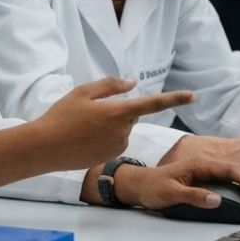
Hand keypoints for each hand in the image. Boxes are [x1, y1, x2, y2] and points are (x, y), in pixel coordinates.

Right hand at [35, 78, 195, 170]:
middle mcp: (123, 131)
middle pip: (131, 114)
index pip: (153, 103)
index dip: (174, 99)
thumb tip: (132, 84)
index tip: (193, 96)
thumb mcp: (83, 92)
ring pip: (123, 128)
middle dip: (118, 109)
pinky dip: (105, 137)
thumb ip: (110, 85)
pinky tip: (85, 138)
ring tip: (83, 126)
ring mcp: (118, 146)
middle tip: (90, 110)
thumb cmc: (62, 115)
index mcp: (118, 112)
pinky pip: (116, 141)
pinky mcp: (111, 156)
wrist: (45, 147)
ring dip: (111, 124)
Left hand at [111, 151, 239, 210]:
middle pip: (235, 170)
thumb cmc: (153, 187)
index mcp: (199, 164)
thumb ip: (194, 196)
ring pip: (232, 174)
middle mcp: (203, 165)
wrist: (139, 184)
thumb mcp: (172, 193)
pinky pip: (225, 180)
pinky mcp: (202, 178)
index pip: (230, 170)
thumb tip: (217, 199)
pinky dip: (239, 186)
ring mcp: (203, 171)